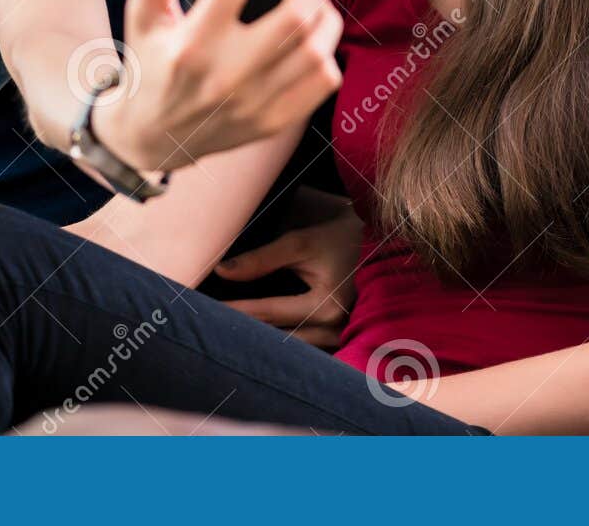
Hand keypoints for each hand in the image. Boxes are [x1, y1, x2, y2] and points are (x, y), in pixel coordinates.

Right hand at [95, 0, 342, 172]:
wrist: (150, 137)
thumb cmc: (150, 64)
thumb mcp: (141, 15)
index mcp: (193, 42)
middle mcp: (227, 74)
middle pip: (295, 17)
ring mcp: (254, 103)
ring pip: (315, 50)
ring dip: (326, 13)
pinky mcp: (273, 121)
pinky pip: (322, 82)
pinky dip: (326, 52)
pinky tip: (314, 36)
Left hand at [211, 198, 363, 348]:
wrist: (383, 245)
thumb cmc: (343, 239)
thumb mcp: (302, 242)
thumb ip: (262, 258)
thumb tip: (222, 272)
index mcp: (326, 307)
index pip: (268, 313)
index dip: (235, 311)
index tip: (205, 312)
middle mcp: (334, 331)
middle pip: (276, 339)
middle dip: (243, 334)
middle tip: (208, 330)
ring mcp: (340, 340)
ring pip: (290, 350)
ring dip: (261, 343)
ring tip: (228, 338)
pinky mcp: (342, 341)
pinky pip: (305, 349)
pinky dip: (282, 344)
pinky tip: (259, 339)